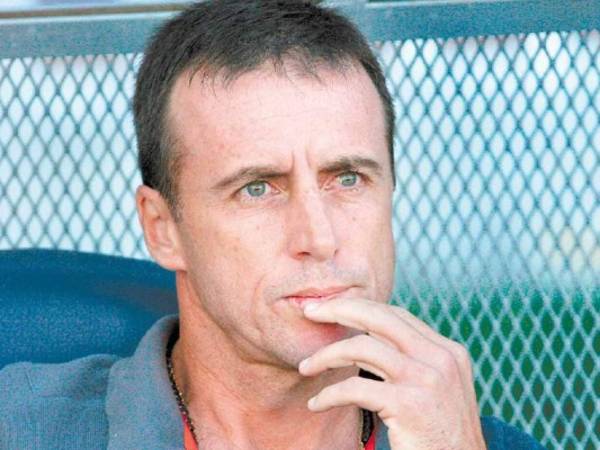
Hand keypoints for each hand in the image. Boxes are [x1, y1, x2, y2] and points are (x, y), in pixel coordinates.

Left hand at [298, 298, 486, 449]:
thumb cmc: (441, 438)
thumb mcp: (437, 389)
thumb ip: (414, 362)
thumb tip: (370, 338)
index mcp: (448, 351)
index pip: (396, 314)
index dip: (359, 307)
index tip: (330, 308)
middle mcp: (441, 359)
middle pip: (378, 317)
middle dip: (338, 309)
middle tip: (310, 312)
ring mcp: (426, 380)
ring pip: (361, 348)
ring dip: (325, 356)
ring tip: (306, 367)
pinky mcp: (410, 406)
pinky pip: (354, 389)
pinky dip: (328, 394)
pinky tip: (317, 404)